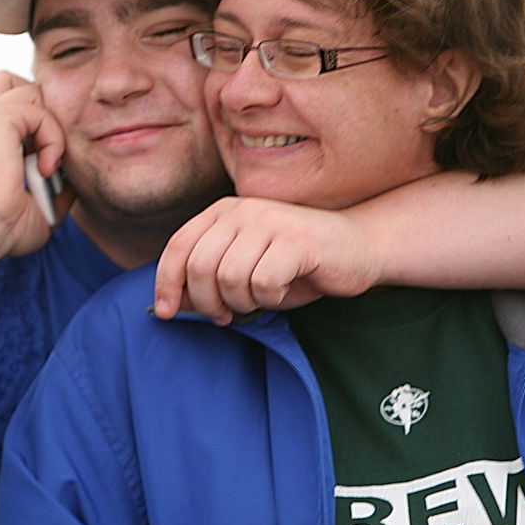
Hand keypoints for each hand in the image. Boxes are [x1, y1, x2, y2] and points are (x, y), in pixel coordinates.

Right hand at [0, 71, 71, 256]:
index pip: (12, 104)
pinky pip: (41, 110)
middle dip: (44, 114)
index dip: (36, 121)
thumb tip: (72, 181)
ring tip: (47, 164)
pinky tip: (46, 167)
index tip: (44, 162)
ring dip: (52, 128)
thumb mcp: (36, 206)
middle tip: (47, 155)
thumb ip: (55, 187)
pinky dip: (53, 138)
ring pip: (34, 92)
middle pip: (19, 84)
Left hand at [153, 197, 381, 323]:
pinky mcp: (296, 239)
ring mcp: (270, 221)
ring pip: (230, 277)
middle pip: (200, 267)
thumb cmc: (296, 265)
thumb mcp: (243, 272)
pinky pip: (263, 283)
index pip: (178, 246)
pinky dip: (270, 298)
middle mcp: (242, 210)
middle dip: (208, 303)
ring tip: (260, 298)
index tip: (167, 313)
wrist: (358, 247)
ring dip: (242, 302)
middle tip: (226, 315)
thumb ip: (207, 283)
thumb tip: (169, 305)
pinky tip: (285, 289)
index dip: (166, 283)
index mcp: (223, 212)